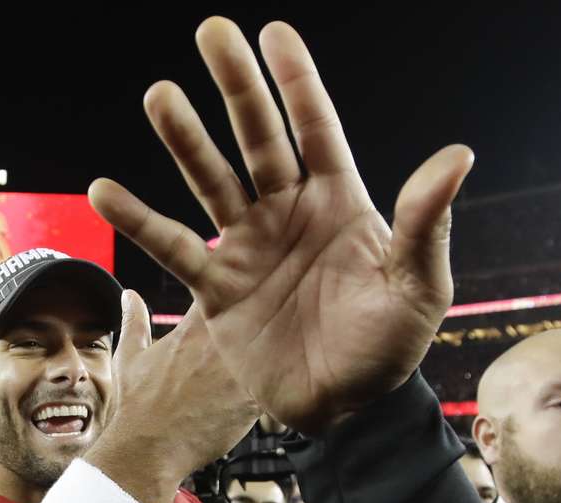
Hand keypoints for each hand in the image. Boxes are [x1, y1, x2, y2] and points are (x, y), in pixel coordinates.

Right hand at [86, 292, 258, 502]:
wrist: (148, 452)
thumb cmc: (137, 407)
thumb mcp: (130, 357)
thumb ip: (135, 321)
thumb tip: (129, 294)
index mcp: (193, 328)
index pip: (226, 293)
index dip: (237, 297)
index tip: (240, 306)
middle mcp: (219, 343)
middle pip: (261, 316)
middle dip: (268, 321)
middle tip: (270, 332)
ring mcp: (238, 371)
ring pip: (274, 350)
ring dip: (277, 354)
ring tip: (274, 365)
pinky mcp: (252, 401)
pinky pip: (279, 385)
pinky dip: (278, 386)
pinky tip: (272, 394)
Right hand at [89, 18, 473, 432]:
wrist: (344, 408)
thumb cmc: (390, 346)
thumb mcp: (418, 285)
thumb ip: (424, 222)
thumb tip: (457, 154)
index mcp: (340, 202)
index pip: (317, 128)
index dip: (297, 82)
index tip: (274, 33)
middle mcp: (289, 212)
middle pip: (259, 138)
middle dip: (236, 87)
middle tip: (212, 32)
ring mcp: (249, 246)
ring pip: (211, 180)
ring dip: (185, 139)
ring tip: (160, 95)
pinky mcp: (218, 287)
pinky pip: (173, 247)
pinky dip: (139, 221)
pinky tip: (103, 190)